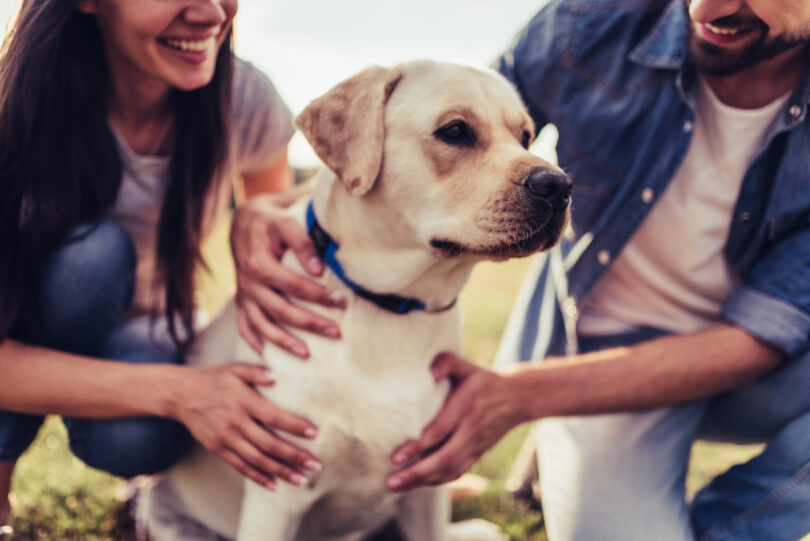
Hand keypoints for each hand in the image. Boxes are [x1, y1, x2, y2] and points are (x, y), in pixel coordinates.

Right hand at [170, 362, 321, 489]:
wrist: (181, 394)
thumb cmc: (213, 379)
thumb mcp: (234, 369)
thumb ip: (256, 371)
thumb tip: (276, 376)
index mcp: (243, 401)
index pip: (273, 417)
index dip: (294, 426)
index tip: (314, 433)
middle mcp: (236, 422)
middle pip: (269, 444)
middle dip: (294, 456)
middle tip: (315, 465)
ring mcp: (226, 438)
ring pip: (257, 460)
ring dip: (280, 471)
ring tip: (301, 480)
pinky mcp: (218, 449)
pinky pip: (240, 466)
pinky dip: (258, 477)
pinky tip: (274, 485)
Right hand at [231, 194, 345, 356]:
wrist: (244, 219)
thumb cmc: (272, 220)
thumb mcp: (287, 222)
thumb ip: (303, 243)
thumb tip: (319, 269)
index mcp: (259, 263)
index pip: (293, 286)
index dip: (318, 296)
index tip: (342, 303)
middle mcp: (248, 282)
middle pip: (281, 309)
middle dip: (310, 323)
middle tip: (336, 332)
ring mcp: (243, 294)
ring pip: (262, 324)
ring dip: (283, 341)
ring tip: (306, 354)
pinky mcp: (241, 300)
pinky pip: (244, 325)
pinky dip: (254, 341)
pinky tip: (267, 355)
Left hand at [386, 353, 525, 490]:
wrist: (517, 397)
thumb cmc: (484, 379)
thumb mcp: (467, 365)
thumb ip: (446, 362)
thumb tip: (429, 374)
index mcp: (465, 406)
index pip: (440, 431)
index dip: (417, 446)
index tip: (396, 456)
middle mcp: (471, 429)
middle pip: (443, 458)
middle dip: (416, 472)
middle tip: (391, 481)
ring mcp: (475, 444)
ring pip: (450, 470)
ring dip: (422, 481)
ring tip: (397, 485)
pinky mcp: (477, 453)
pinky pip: (457, 472)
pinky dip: (437, 481)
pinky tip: (418, 483)